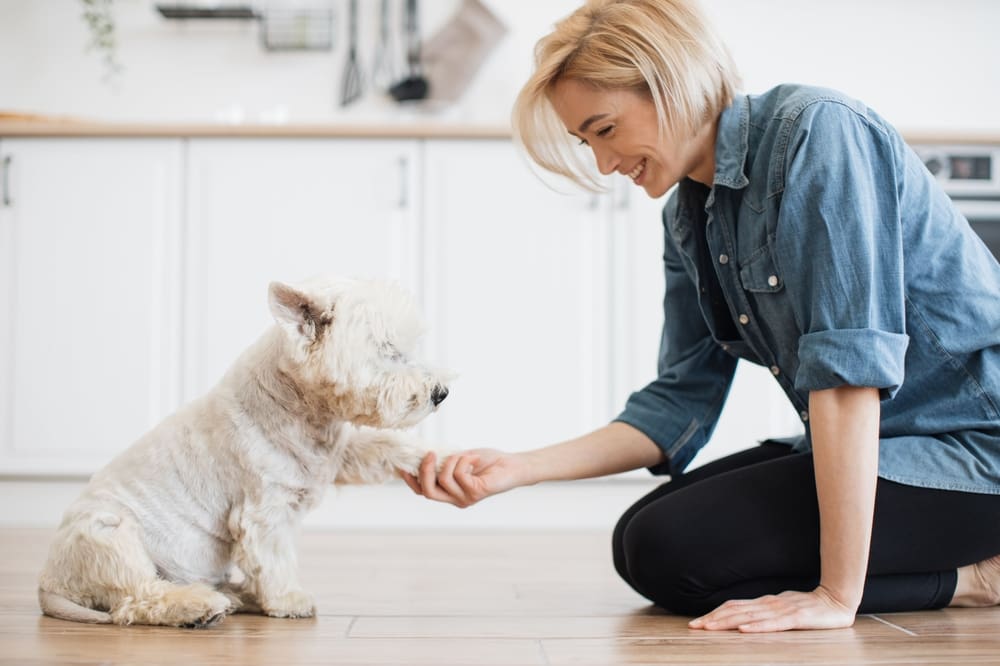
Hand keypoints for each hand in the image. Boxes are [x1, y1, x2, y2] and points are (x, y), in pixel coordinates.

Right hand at [400, 448, 524, 507]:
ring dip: (451, 461)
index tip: (402, 465)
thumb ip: (442, 461)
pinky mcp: (475, 492)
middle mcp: (455, 499)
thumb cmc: (487, 462)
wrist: (512, 465)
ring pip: (443, 480)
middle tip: (429, 453)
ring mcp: (465, 498)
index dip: (410, 480)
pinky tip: (475, 458)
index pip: (423, 491)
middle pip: (427, 491)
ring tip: (465, 454)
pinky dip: (464, 460)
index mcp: (449, 492)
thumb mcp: (459, 458)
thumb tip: (422, 453)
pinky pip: (459, 474)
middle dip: (424, 471)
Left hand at [688, 587, 856, 631]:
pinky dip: (757, 627)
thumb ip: (762, 612)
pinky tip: (744, 630)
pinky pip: (774, 624)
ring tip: (710, 628)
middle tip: (694, 626)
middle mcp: (768, 604)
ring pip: (749, 617)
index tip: (697, 623)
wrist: (836, 600)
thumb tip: (740, 618)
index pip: (733, 608)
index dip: (714, 615)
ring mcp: (781, 610)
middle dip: (714, 620)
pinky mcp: (796, 619)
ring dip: (727, 623)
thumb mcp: (780, 608)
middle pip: (735, 612)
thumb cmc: (807, 606)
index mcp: (763, 602)